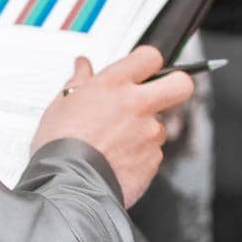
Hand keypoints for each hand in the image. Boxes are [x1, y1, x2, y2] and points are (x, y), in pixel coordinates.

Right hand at [30, 45, 194, 208]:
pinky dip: (140, 154)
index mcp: (114, 85)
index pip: (150, 57)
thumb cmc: (60, 144)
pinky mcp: (153, 159)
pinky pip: (153, 151)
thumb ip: (79, 81)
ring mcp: (149, 133)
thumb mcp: (62, 104)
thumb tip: (83, 67)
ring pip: (162, 124)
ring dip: (146, 129)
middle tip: (158, 94)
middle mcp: (137, 105)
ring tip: (117, 140)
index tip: (142, 70)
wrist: (69, 184)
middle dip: (174, 86)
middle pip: (181, 84)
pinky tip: (118, 158)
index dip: (148, 63)